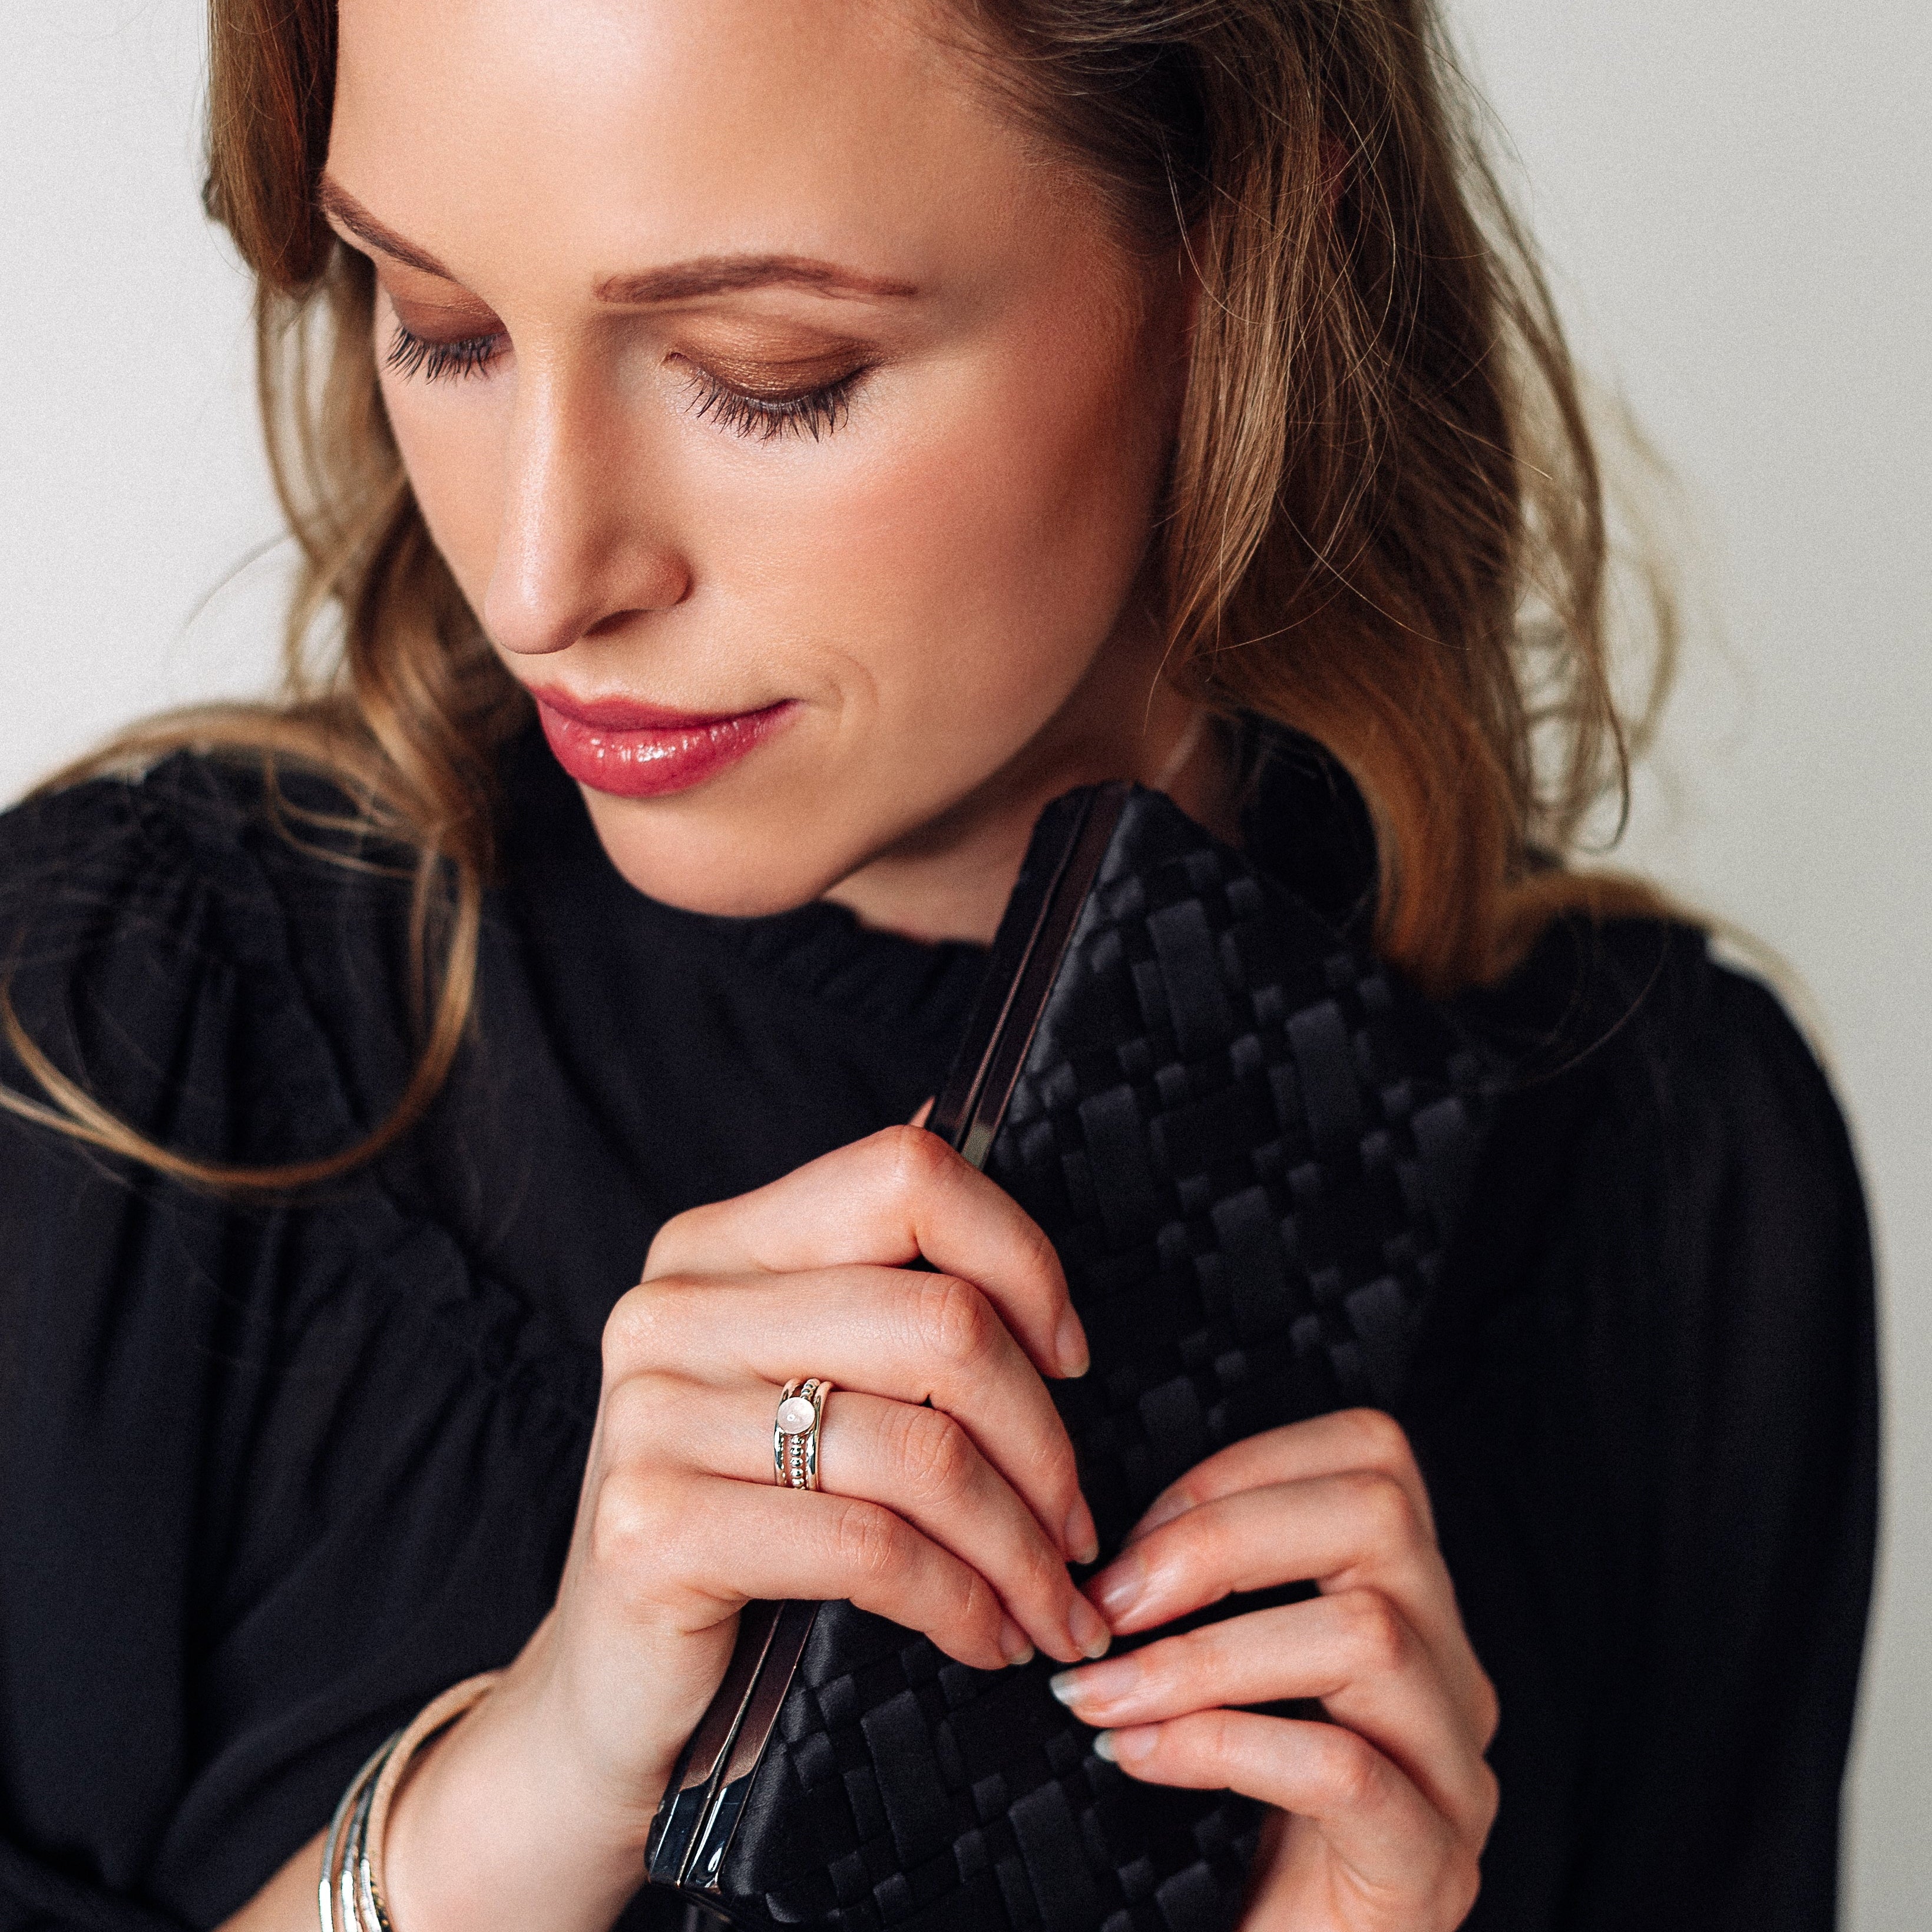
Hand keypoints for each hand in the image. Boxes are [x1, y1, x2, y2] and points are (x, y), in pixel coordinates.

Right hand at [380, 1125, 1106, 1931]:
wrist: (607, 1687)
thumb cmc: (740, 1527)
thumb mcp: (798, 1386)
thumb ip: (872, 1287)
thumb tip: (965, 1126)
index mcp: (717, 1246)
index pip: (905, 1177)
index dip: (1018, 1257)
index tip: (1067, 1355)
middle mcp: (673, 1308)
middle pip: (940, 1321)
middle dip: (1045, 1440)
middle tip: (1076, 1526)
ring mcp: (652, 1415)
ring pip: (922, 1447)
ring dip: (1019, 1545)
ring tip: (1051, 1600)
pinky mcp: (650, 1528)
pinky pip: (870, 1548)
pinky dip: (961, 1602)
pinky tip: (988, 1636)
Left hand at [1045, 1410, 1496, 1931]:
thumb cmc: (1232, 1835)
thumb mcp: (1230, 1690)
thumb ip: (1210, 1602)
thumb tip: (1104, 1546)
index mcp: (1411, 1610)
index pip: (1375, 1458)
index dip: (1243, 1468)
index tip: (1132, 1536)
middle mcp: (1452, 1675)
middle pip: (1379, 1518)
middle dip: (1219, 1541)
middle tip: (1107, 1607)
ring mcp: (1455, 1773)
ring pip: (1367, 1635)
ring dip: (1205, 1653)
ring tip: (1106, 1694)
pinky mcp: (1429, 1868)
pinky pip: (1345, 1769)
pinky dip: (1226, 1745)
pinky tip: (1142, 1760)